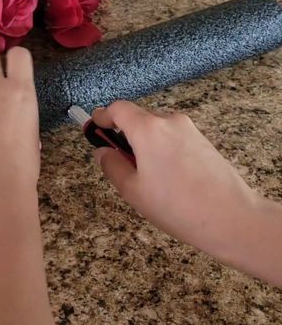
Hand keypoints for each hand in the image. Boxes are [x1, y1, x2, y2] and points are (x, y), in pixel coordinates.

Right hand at [92, 101, 259, 266]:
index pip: (119, 108)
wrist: (230, 216)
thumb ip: (112, 166)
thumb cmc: (178, 206)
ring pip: (157, 129)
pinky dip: (162, 149)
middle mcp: (169, 121)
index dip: (103, 116)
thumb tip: (103, 152)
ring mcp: (189, 129)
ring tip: (146, 177)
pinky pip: (174, 137)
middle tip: (118, 161)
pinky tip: (168, 178)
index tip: (94, 126)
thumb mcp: (133, 191)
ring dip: (145, 143)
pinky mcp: (203, 141)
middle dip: (124, 134)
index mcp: (148, 129)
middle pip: (138, 117)